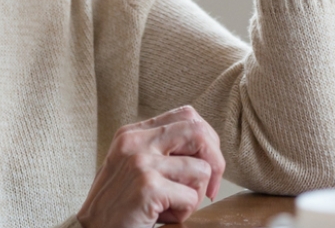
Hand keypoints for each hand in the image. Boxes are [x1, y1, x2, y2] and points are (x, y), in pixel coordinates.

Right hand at [77, 106, 225, 227]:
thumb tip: (208, 147)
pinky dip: (184, 213)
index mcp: (133, 133)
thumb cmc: (119, 206)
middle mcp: (135, 142)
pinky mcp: (147, 186)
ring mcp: (140, 162)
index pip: (187, 116)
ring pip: (201, 170)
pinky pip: (192, 198)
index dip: (208, 141)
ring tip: (171, 208)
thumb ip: (162, 151)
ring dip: (195, 196)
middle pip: (199, 132)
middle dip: (215, 162)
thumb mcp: (135, 168)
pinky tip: (161, 217)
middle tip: (211, 188)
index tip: (207, 167)